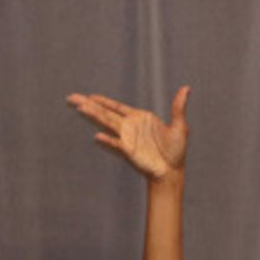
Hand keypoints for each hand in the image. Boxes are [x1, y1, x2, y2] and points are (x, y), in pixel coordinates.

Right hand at [67, 86, 188, 179]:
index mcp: (140, 118)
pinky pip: (116, 143)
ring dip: (94, 115)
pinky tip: (98, 136)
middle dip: (89, 104)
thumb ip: (178, 107)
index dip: (103, 101)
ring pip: (107, 123)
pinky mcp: (129, 151)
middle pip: (106, 112)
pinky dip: (108, 140)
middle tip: (72, 97)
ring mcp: (128, 138)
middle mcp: (130, 127)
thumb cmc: (175, 151)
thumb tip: (186, 88)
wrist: (172, 171)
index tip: (90, 96)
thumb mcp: (180, 126)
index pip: (117, 107)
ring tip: (80, 107)